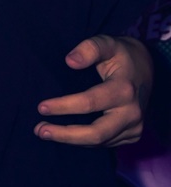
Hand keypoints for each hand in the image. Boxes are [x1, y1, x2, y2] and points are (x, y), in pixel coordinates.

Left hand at [34, 35, 151, 146]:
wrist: (147, 68)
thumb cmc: (121, 54)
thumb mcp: (107, 43)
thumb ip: (89, 48)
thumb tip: (70, 61)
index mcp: (124, 90)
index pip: (90, 103)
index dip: (64, 107)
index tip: (41, 107)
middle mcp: (132, 113)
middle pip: (96, 133)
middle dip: (65, 135)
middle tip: (39, 130)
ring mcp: (134, 127)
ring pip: (99, 142)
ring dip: (70, 140)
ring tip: (45, 132)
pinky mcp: (133, 135)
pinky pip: (105, 143)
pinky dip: (83, 141)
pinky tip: (65, 135)